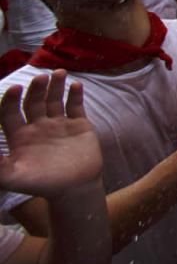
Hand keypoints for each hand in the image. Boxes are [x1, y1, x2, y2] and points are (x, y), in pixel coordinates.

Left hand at [0, 70, 101, 197]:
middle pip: (33, 102)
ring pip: (54, 100)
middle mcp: (38, 127)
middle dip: (36, 89)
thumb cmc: (42, 184)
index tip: (15, 88)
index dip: (10, 100)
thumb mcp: (12, 176)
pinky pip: (76, 106)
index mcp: (20, 137)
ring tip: (59, 73)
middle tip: (41, 78)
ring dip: (56, 86)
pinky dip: (75, 95)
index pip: (10, 113)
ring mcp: (59, 125)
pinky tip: (76, 85)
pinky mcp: (79, 126)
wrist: (75, 190)